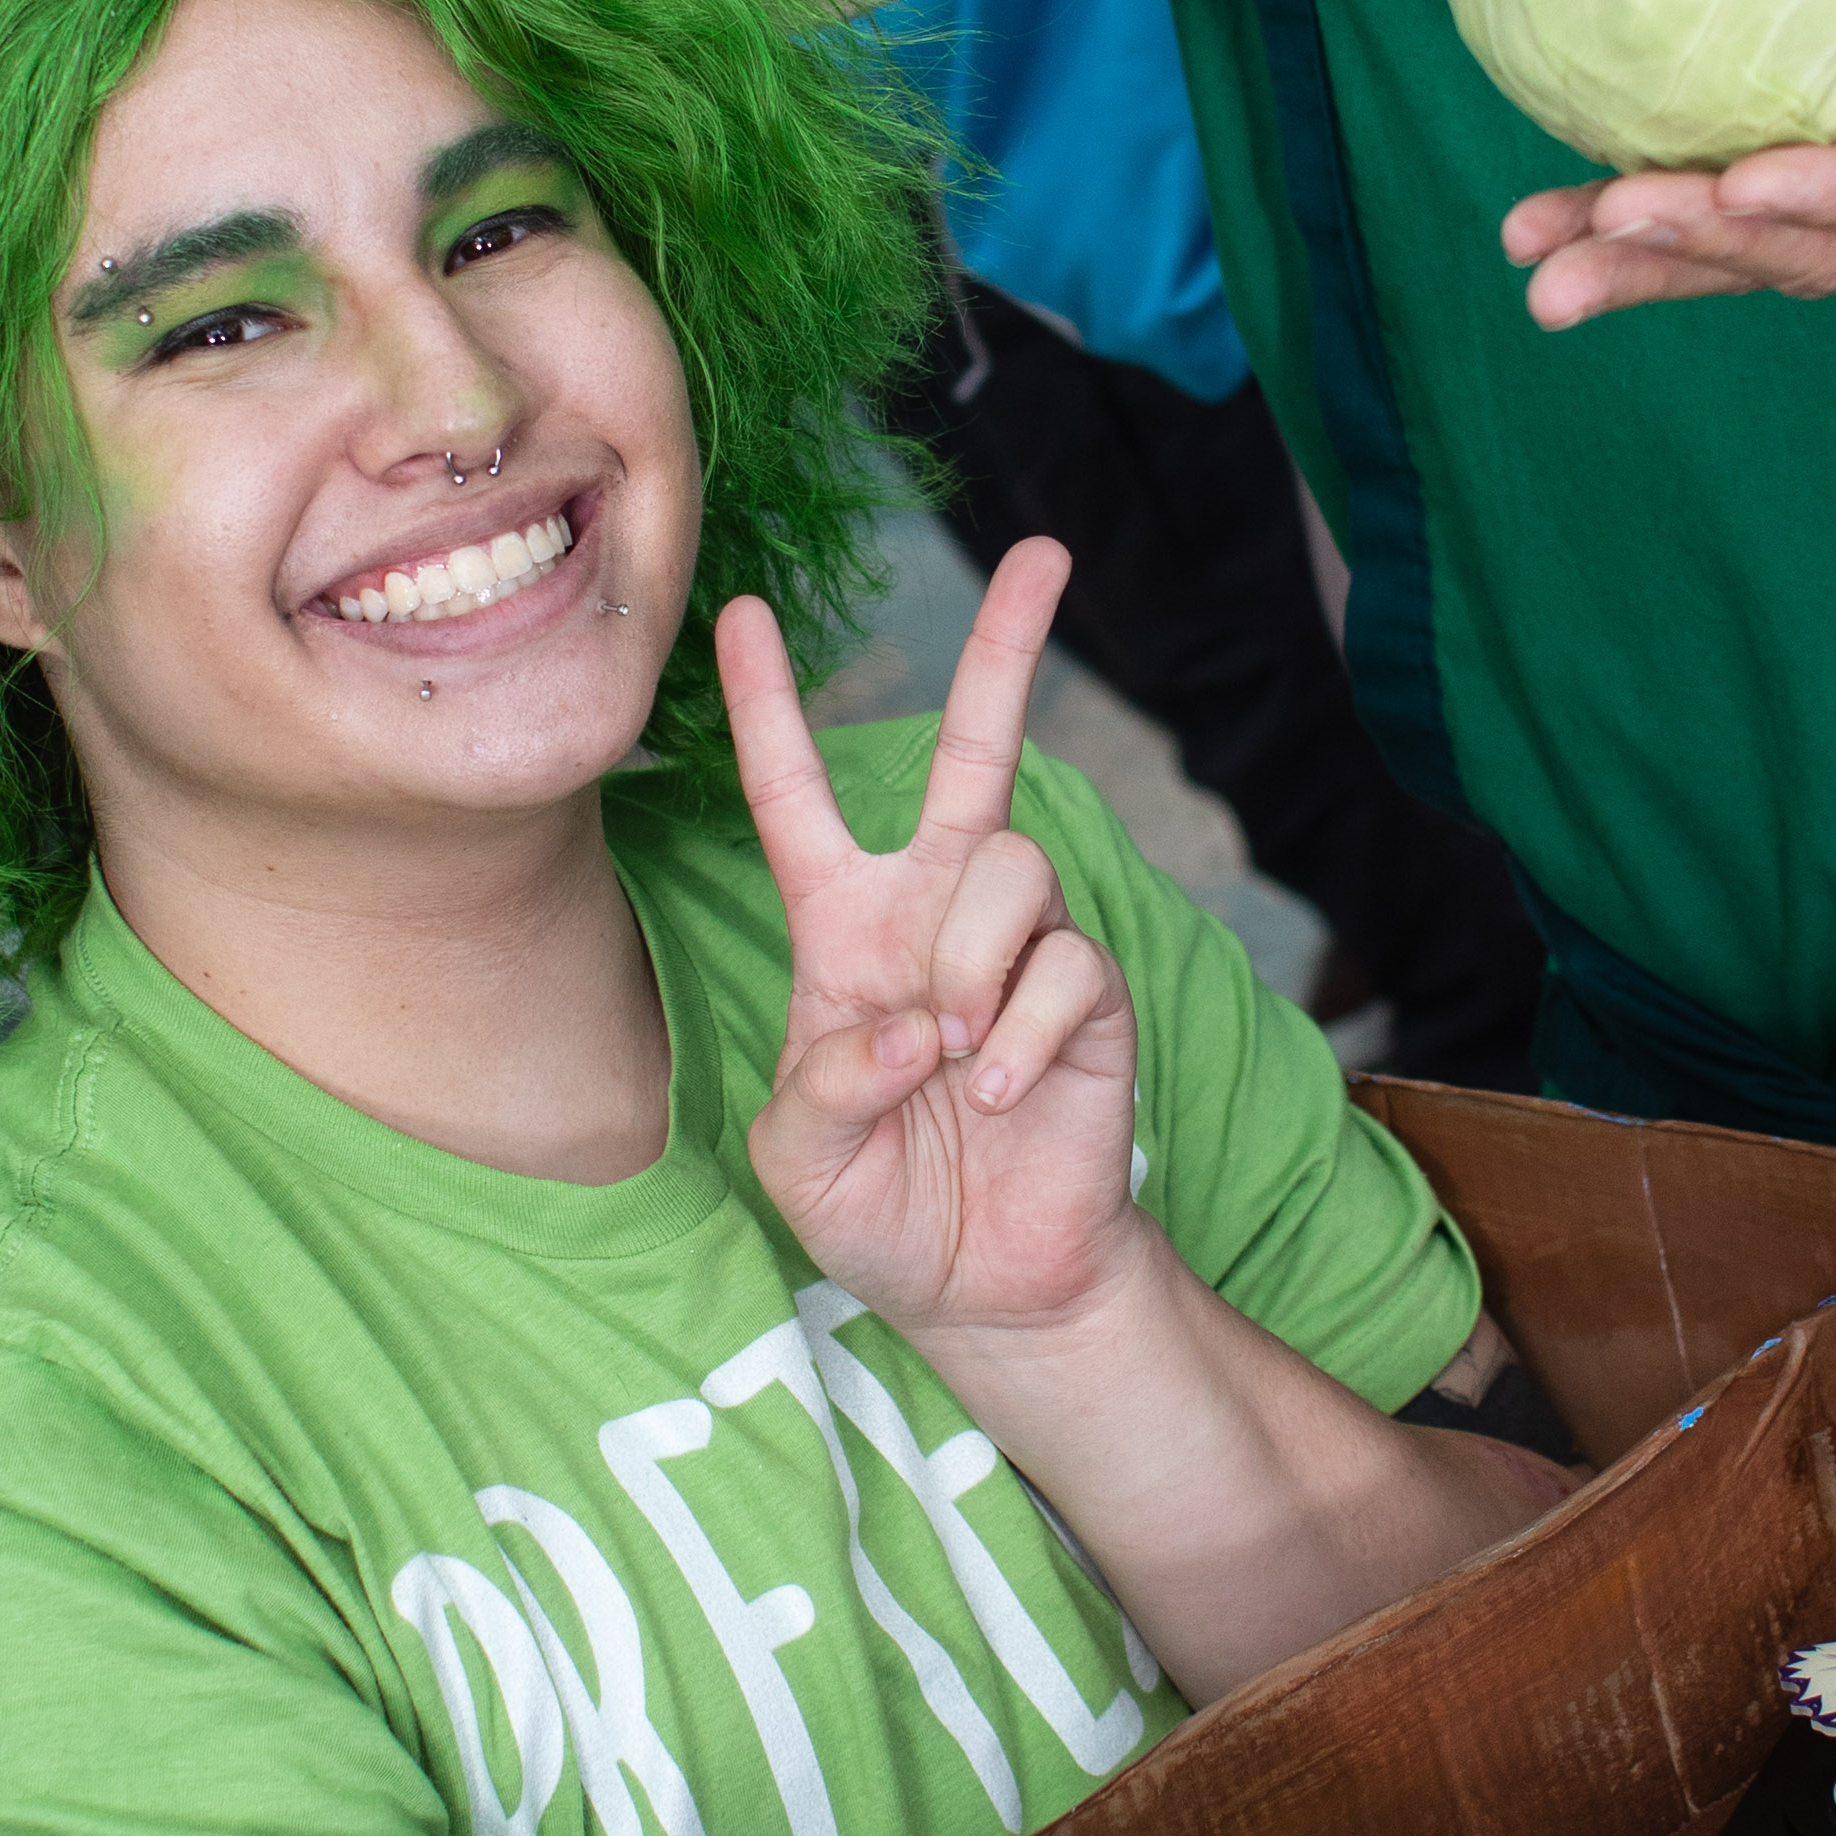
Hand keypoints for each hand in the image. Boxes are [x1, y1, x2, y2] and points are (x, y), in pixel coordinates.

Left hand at [719, 533, 1143, 1341]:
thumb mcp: (798, 1159)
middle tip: (1045, 553)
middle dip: (1009, 648)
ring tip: (956, 1054)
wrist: (986, 1283)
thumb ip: (823, 1085)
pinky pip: (1065, 968)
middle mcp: (936, 913)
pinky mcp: (1091, 998)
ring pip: (1012, 865)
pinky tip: (1004, 1093)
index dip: (768, 707)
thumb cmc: (879, 1207)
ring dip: (973, 960)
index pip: (796, 796)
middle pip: (976, 750)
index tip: (744, 610)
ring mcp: (1021, 949)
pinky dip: (1026, 1033)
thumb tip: (914, 1023)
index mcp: (844, 926)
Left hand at [1498, 0, 1835, 319]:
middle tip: (1613, 216)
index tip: (1747, 179)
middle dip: (1717, 245)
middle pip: (1828, 251)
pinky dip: (1624, 241)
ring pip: (1755, 262)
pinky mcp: (1800, 210)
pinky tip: (1534, 236)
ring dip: (1648, 267)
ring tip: (1545, 264)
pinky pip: (1712, 238)